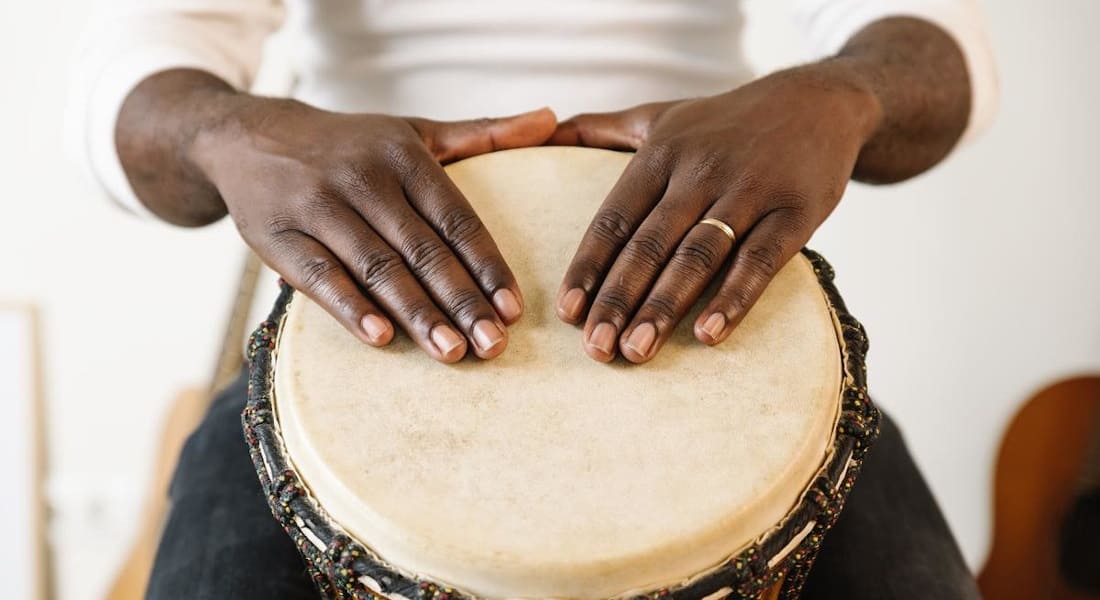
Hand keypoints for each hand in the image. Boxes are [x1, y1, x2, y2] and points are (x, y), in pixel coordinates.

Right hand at [191, 97, 556, 362]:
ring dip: (418, 313)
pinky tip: (382, 338)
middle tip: (494, 345)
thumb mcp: (414, 131)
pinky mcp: (277, 236)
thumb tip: (553, 120)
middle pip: (422, 249)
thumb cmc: (350, 144)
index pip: (457, 218)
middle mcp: (362, 177)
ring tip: (453, 352)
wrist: (248, 137)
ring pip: (377, 267)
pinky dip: (351, 308)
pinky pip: (319, 277)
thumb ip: (484, 134)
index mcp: (403, 155)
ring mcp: (318, 205)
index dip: (487, 266)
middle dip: (462, 300)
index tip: (515, 309)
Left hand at [551, 62, 882, 362]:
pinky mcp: (797, 211)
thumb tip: (541, 134)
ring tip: (636, 351)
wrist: (818, 102)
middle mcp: (700, 170)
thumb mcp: (660, 115)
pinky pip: (760, 260)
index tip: (567, 312)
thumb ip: (599, 129)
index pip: (615, 218)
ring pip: (698, 255)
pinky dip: (734, 298)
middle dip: (618, 299)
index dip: (589, 266)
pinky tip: (708, 335)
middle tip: (594, 349)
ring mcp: (749, 191)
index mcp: (661, 154)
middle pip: (649, 243)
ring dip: (664, 306)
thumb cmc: (724, 121)